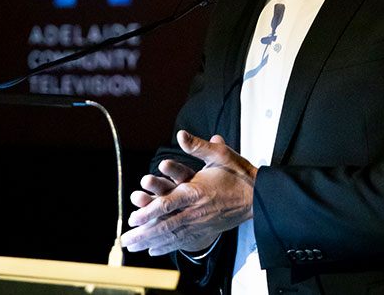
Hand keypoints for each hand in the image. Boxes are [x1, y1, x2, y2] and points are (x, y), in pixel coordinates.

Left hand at [121, 130, 257, 255]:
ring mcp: (200, 223)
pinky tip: (153, 250)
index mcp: (196, 191)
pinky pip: (183, 242)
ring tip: (132, 248)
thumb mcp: (220, 155)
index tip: (132, 218)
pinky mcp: (206, 231)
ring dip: (150, 242)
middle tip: (125, 241)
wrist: (258, 196)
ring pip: (171, 236)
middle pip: (164, 226)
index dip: (148, 212)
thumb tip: (181, 134)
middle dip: (143, 234)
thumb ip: (198, 146)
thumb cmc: (238, 174)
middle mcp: (195, 211)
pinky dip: (167, 247)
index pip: (167, 204)